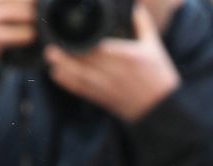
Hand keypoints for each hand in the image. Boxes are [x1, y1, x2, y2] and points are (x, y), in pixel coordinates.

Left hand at [44, 6, 181, 122]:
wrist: (162, 109)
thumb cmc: (159, 77)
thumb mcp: (155, 47)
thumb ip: (142, 24)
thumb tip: (135, 6)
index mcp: (127, 56)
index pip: (98, 46)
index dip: (80, 40)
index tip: (67, 31)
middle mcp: (114, 72)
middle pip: (83, 59)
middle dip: (65, 51)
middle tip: (51, 41)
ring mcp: (107, 87)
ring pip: (78, 75)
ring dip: (62, 65)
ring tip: (50, 55)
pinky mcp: (104, 99)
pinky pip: (81, 90)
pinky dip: (67, 82)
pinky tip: (56, 74)